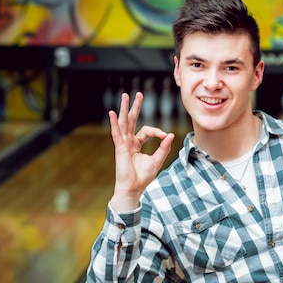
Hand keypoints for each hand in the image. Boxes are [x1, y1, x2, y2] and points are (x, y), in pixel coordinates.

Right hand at [109, 92, 174, 211]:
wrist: (134, 188)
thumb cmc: (143, 177)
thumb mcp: (157, 160)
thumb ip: (163, 148)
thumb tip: (171, 135)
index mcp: (137, 144)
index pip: (147, 131)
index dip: (157, 131)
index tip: (165, 136)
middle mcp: (129, 142)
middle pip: (131, 120)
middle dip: (135, 107)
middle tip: (138, 94)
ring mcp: (123, 144)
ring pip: (124, 123)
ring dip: (124, 109)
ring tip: (125, 96)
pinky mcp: (119, 148)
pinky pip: (116, 133)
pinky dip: (114, 123)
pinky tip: (112, 113)